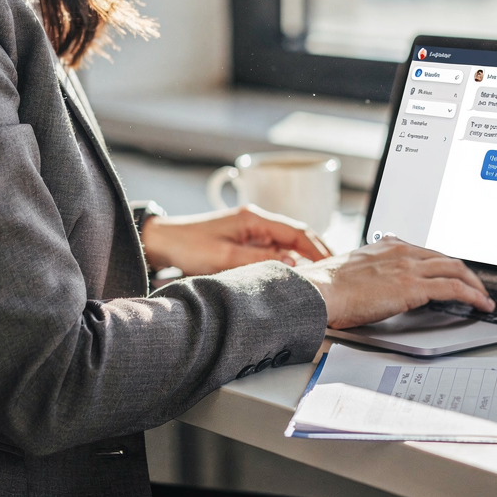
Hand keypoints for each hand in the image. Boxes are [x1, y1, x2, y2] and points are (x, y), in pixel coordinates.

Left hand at [140, 204, 330, 276]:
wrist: (163, 242)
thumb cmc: (189, 246)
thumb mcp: (225, 257)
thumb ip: (259, 260)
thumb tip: (292, 263)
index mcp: (254, 219)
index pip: (297, 231)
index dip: (318, 248)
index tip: (333, 264)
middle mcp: (255, 221)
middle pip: (296, 235)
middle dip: (316, 252)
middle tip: (333, 272)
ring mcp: (250, 230)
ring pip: (285, 243)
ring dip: (302, 257)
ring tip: (318, 277)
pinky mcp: (243, 240)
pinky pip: (272, 249)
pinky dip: (286, 260)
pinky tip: (292, 274)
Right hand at [296, 237, 493, 329]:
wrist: (321, 290)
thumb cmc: (329, 286)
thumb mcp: (353, 268)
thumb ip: (370, 269)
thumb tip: (375, 282)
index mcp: (387, 246)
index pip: (426, 251)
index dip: (444, 264)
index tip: (453, 275)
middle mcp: (401, 251)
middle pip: (445, 258)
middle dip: (466, 273)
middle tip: (476, 287)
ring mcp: (408, 266)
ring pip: (455, 269)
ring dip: (475, 284)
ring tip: (483, 298)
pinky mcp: (412, 286)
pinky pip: (453, 288)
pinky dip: (472, 295)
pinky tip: (480, 305)